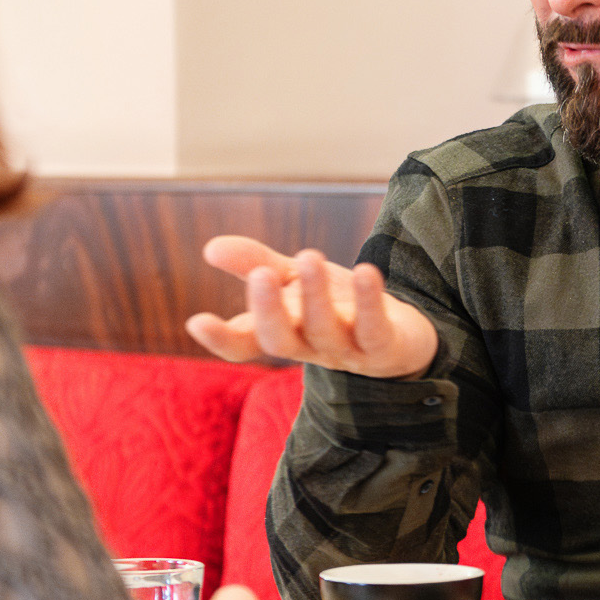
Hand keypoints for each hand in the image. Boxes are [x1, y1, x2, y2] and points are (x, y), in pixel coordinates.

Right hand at [186, 235, 438, 378]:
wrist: (403, 338)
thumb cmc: (338, 307)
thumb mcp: (296, 282)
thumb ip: (257, 264)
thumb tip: (210, 248)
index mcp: (283, 332)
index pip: (244, 344)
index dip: (221, 338)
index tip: (196, 321)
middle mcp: (310, 346)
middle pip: (281, 340)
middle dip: (269, 310)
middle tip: (261, 275)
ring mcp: (347, 351)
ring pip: (326, 330)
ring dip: (316, 295)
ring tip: (309, 257)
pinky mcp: (384, 349)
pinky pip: (375, 329)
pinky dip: (369, 301)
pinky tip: (366, 271)